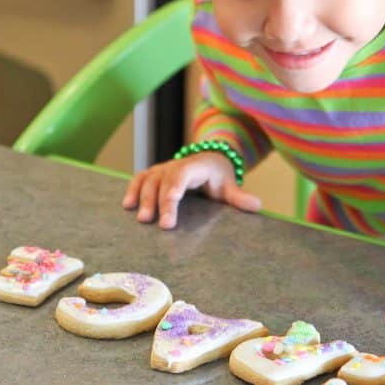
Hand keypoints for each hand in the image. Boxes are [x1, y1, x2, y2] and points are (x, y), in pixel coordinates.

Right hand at [122, 151, 260, 228]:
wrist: (209, 158)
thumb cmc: (218, 176)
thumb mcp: (229, 184)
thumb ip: (239, 196)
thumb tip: (257, 206)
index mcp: (195, 166)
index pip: (182, 176)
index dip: (175, 190)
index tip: (171, 207)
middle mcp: (176, 165)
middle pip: (164, 181)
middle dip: (160, 202)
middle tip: (160, 225)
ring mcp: (163, 169)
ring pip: (149, 179)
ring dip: (144, 198)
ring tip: (142, 219)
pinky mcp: (154, 174)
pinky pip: (140, 179)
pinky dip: (133, 189)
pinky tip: (127, 206)